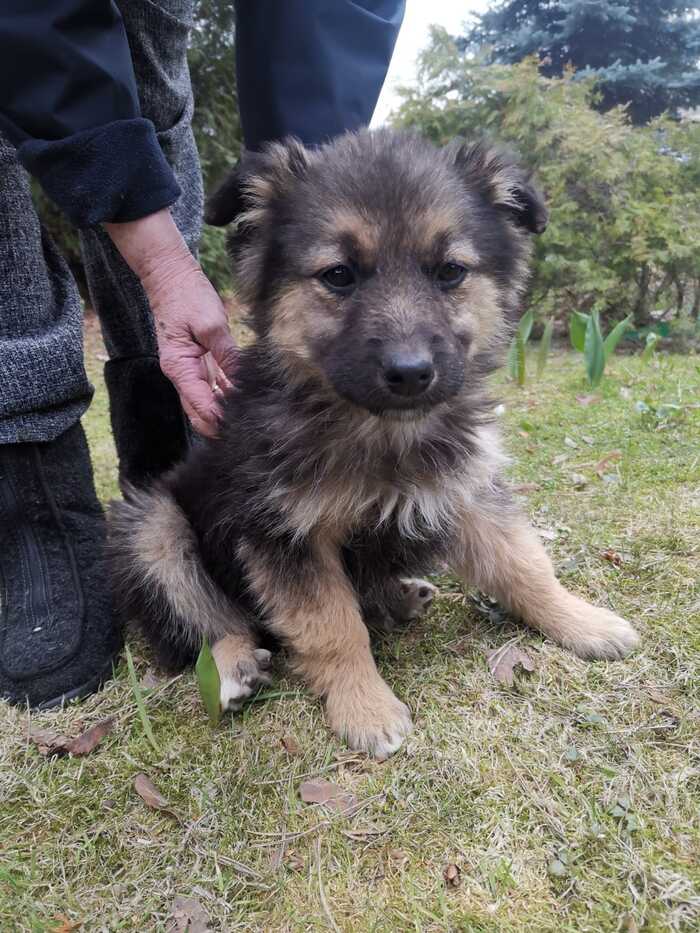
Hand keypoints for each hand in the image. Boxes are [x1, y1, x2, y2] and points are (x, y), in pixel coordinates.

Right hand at [104, 209, 237, 436]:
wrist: (170, 276)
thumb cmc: (187, 295)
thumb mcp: (212, 324)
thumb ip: (227, 355)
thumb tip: (241, 382)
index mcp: (179, 367)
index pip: (200, 405)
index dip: (219, 420)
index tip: (239, 430)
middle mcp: (180, 373)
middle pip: (199, 412)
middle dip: (218, 425)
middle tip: (245, 434)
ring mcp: (186, 369)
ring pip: (204, 402)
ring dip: (221, 412)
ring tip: (245, 422)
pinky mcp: (195, 362)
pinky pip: (209, 387)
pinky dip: (223, 396)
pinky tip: (241, 400)